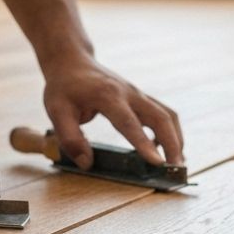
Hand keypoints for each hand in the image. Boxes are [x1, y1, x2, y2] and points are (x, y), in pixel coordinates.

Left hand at [42, 56, 183, 168]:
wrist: (72, 62)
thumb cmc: (64, 88)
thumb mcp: (56, 112)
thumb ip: (70, 138)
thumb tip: (87, 163)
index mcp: (107, 96)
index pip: (129, 122)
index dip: (144, 143)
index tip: (157, 163)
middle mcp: (129, 93)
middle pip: (161, 117)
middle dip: (172, 144)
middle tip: (176, 170)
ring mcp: (138, 94)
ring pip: (167, 115)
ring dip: (176, 139)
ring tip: (176, 163)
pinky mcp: (141, 98)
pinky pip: (163, 114)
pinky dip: (169, 132)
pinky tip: (162, 149)